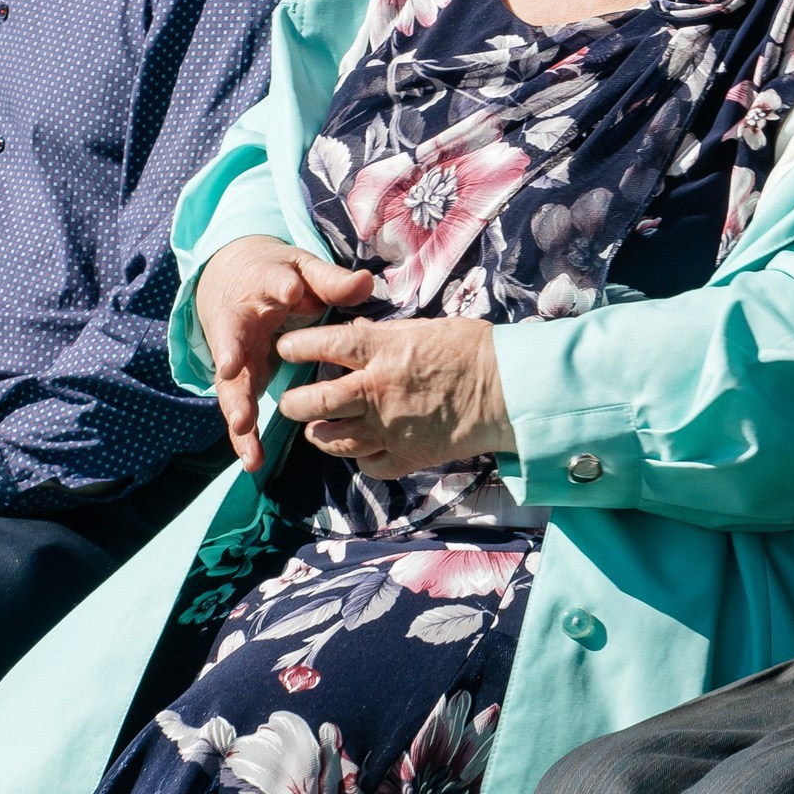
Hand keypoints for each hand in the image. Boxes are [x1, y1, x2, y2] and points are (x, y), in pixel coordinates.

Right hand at [195, 237, 375, 471]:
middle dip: (232, 355)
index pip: (273, 283)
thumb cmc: (279, 278)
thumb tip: (365, 283)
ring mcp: (235, 354)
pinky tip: (252, 461)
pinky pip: (240, 408)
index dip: (281, 287)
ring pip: (232, 383)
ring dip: (237, 408)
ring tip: (244, 430)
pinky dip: (244, 436)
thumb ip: (332, 282)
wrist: (233, 282)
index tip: (290, 290)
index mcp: (262, 287)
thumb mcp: (304, 271)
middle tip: (231, 370)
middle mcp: (240, 322)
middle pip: (233, 338)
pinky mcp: (238, 381)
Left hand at [272, 317, 510, 480]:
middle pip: (313, 402)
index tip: (285, 351)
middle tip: (292, 401)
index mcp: (380, 351)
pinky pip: (367, 465)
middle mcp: (377, 390)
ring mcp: (389, 427)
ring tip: (318, 429)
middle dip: (294, 403)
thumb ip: (383, 335)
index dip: (295, 349)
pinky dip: (360, 459)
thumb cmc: (470, 350)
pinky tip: (363, 449)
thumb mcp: (423, 328)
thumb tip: (357, 331)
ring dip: (319, 435)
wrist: (507, 389)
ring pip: (332, 441)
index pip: (321, 347)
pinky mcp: (406, 456)